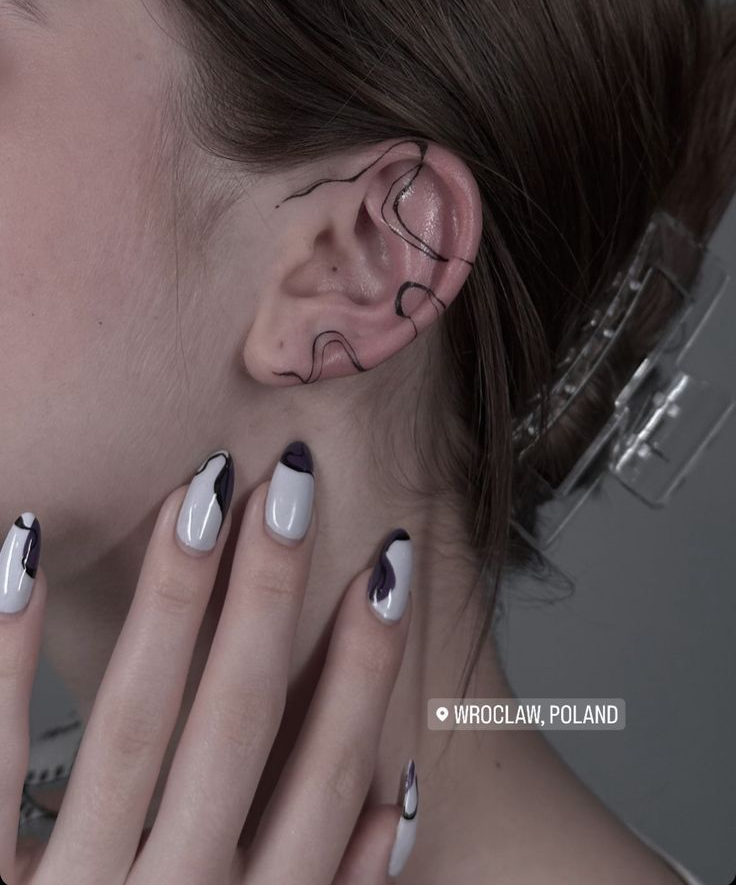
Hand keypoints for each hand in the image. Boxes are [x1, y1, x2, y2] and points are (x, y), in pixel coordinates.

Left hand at [0, 442, 416, 883]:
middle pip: (234, 729)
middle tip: (292, 480)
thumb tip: (397, 799)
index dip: (365, 672)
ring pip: (134, 727)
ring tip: (198, 496)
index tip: (391, 564)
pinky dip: (2, 654)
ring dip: (172, 606)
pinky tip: (15, 548)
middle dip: (270, 598)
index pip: (326, 786)